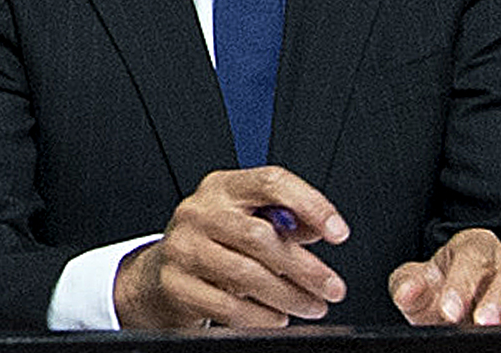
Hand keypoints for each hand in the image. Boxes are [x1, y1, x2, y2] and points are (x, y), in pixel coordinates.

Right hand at [115, 167, 351, 330]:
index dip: (311, 205)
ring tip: (310, 306)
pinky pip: (229, 306)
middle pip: (261, 237)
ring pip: (247, 274)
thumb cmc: (214, 245)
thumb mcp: (246, 222)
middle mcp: (199, 212)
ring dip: (289, 297)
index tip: (338, 233)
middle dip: (306, 268)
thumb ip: (284, 221)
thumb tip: (320, 226)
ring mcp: (183, 247)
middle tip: (332, 288)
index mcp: (222, 188)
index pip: (271, 182)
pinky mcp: (176, 284)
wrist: (161, 275)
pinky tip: (277, 318)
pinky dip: (261, 317)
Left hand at [391, 228, 500, 327]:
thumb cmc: (443, 296)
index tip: (448, 311)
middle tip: (480, 323)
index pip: (472, 255)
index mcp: (475, 246)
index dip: (461, 282)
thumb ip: (408, 287)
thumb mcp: (421, 290)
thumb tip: (406, 292)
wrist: (467, 314)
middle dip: (497, 298)